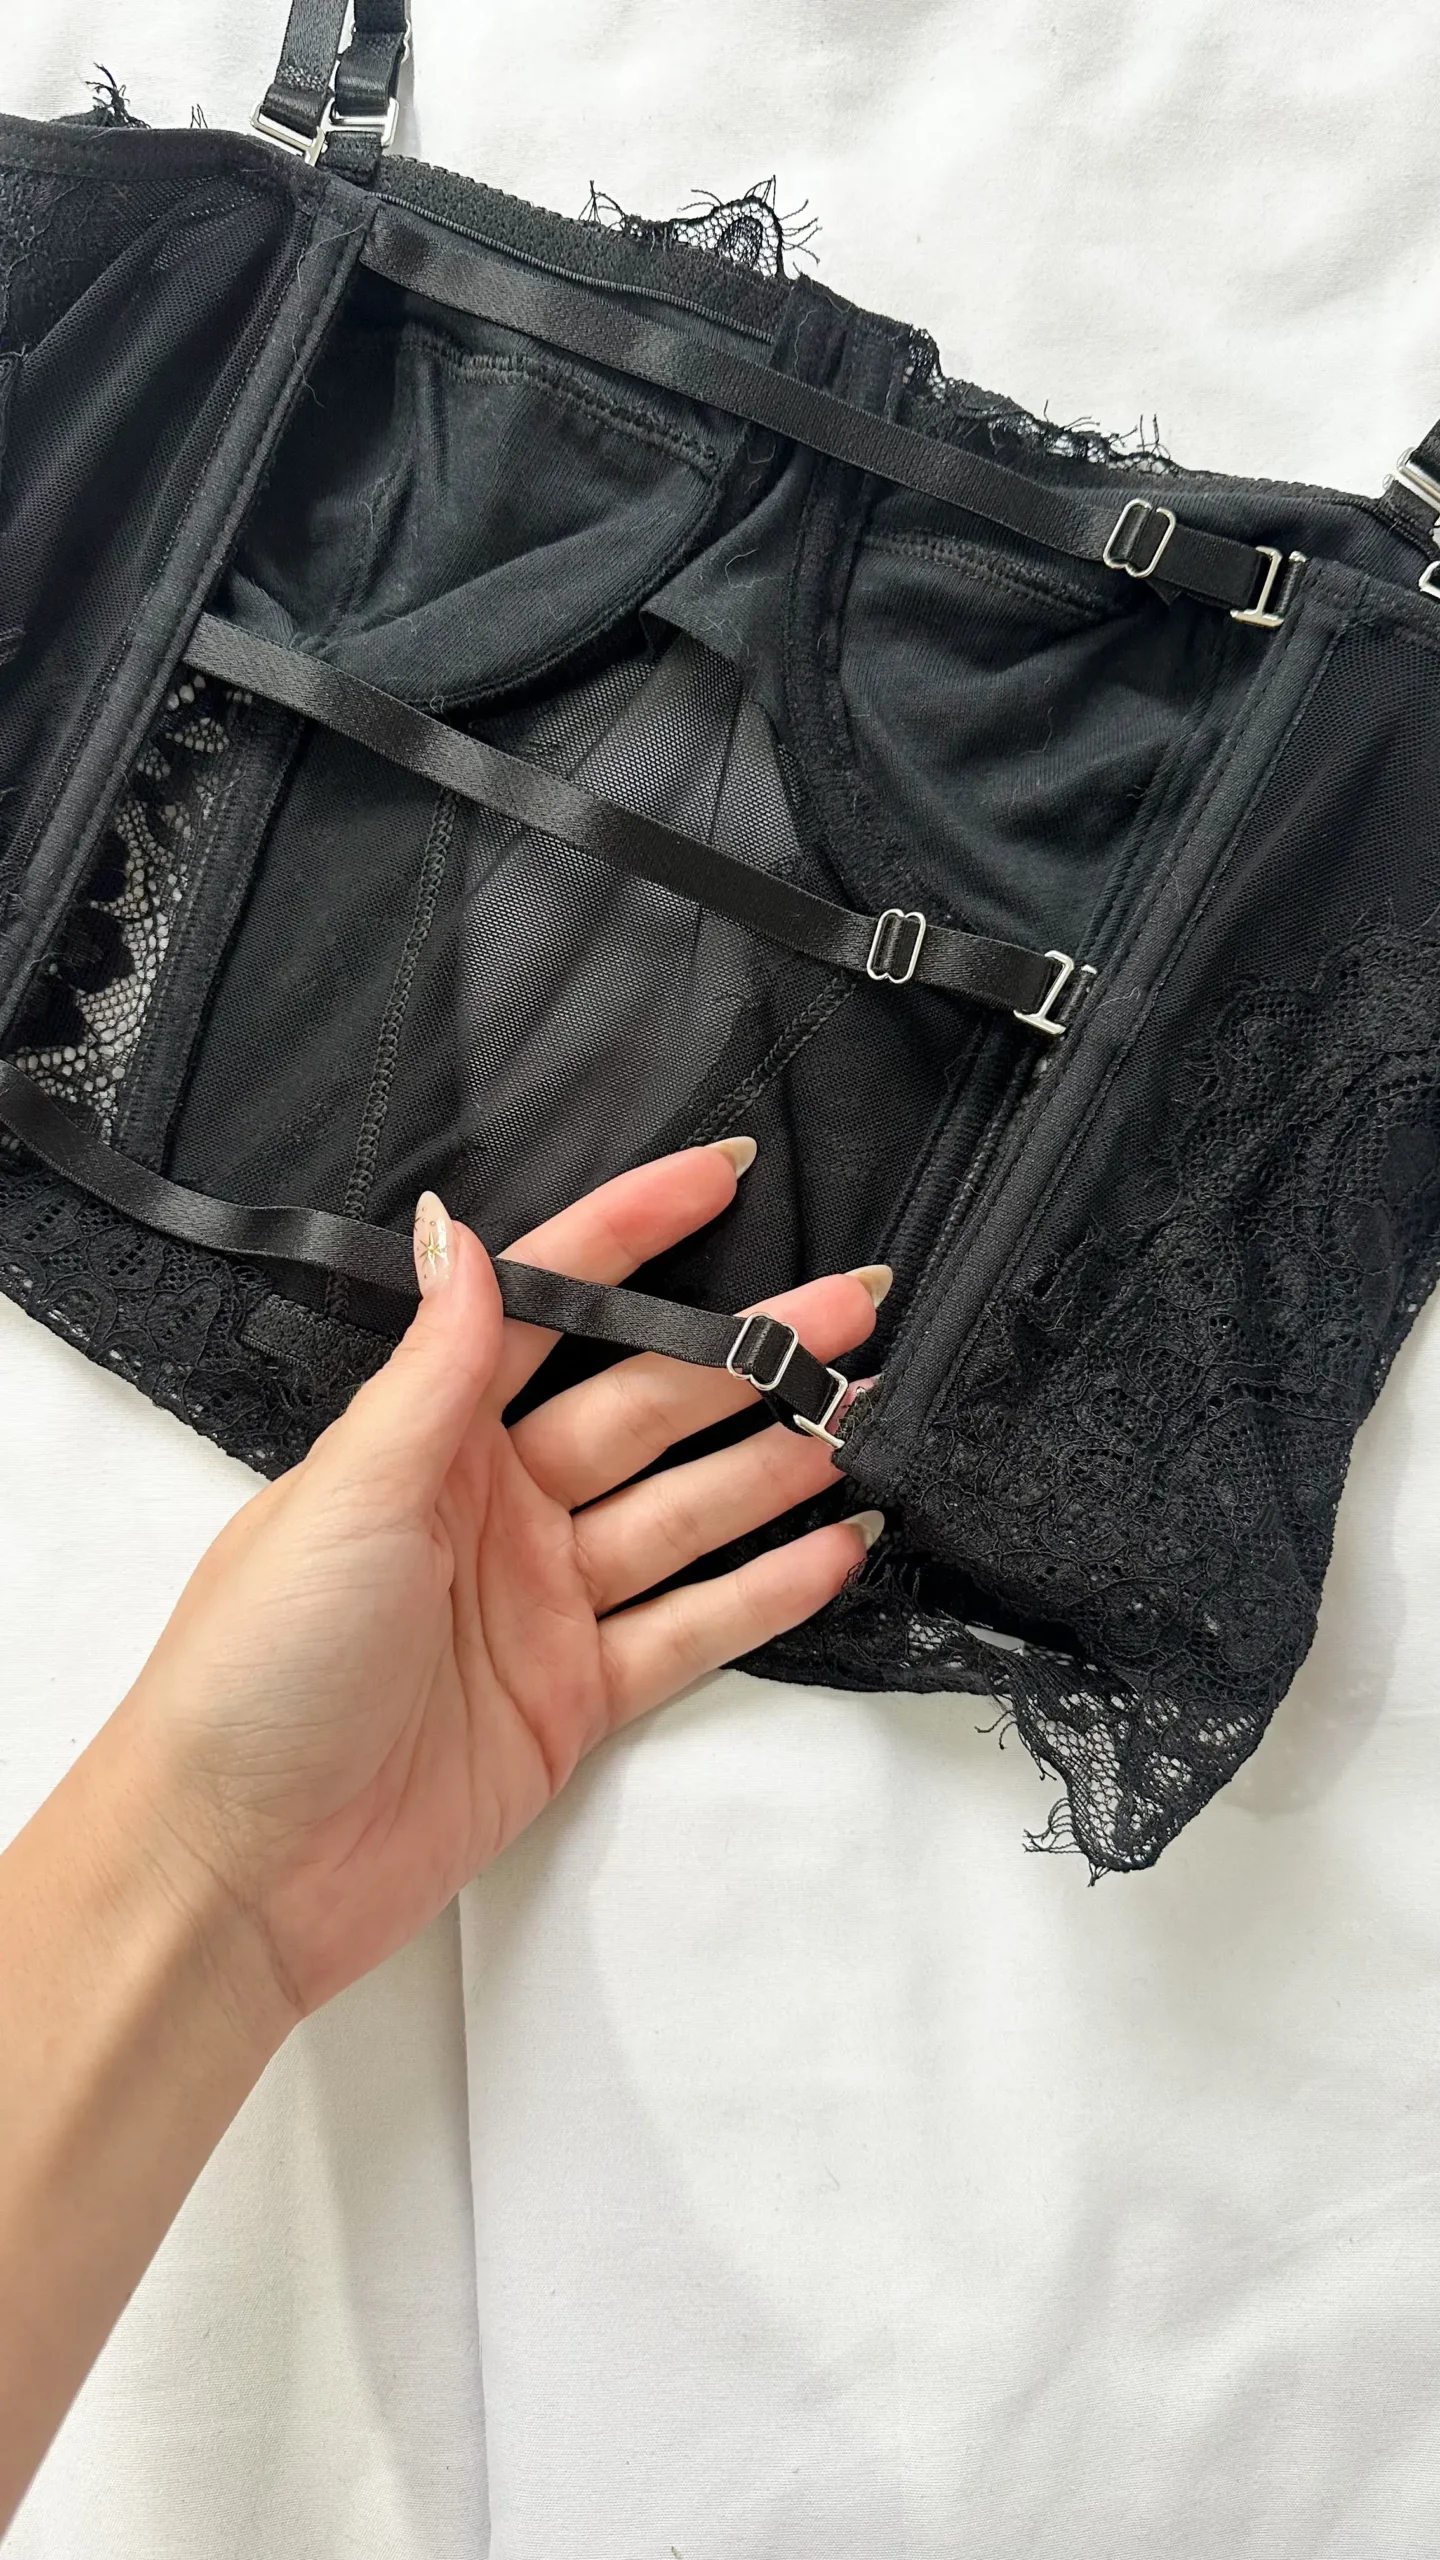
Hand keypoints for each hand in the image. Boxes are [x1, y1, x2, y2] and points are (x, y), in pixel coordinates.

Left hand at [117, 1138, 884, 2029]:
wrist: (234, 1867)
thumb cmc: (257, 1668)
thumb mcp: (348, 1495)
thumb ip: (431, 1369)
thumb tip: (461, 1229)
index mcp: (427, 1439)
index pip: (548, 1308)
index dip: (632, 1236)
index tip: (724, 1174)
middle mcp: (494, 1506)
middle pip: (645, 1408)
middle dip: (748, 1355)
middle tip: (854, 1307)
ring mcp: (540, 1603)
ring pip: (685, 1511)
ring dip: (775, 1464)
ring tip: (867, 1413)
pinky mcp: (573, 1698)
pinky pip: (690, 1629)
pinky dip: (766, 1592)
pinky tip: (838, 1546)